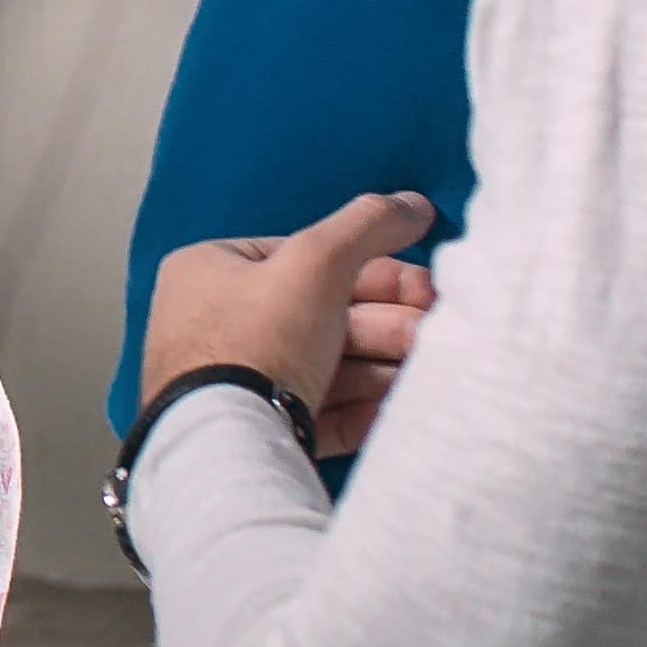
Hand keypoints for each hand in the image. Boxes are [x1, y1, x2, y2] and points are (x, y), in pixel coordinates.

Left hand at [144, 189, 433, 421]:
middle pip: (323, 316)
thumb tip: (414, 204)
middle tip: (436, 328)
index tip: (427, 287)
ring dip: (386, 363)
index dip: (375, 272)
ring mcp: (236, 383)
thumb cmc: (260, 338)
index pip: (306, 261)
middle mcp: (216, 324)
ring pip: (328, 366)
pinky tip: (404, 403)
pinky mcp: (258, 434)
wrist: (231, 442)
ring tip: (429, 366)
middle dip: (388, 323)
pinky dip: (365, 406)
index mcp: (211, 271)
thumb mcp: (317, 262)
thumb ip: (368, 225)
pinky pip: (320, 412)